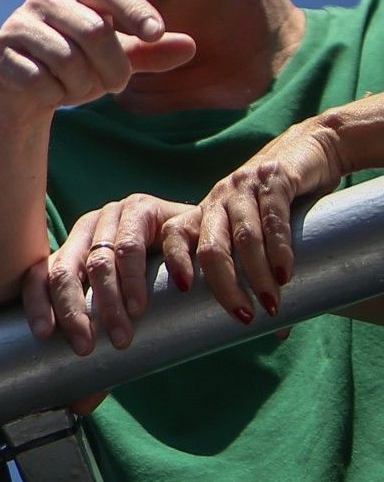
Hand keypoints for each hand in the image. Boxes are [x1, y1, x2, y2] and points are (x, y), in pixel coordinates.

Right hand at [0, 0, 195, 121]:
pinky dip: (52, 95)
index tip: (155, 33)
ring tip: (75, 89)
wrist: (19, 92)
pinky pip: (39, 81)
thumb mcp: (115, 59)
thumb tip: (190, 47)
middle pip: (95, 31)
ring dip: (82, 87)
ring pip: (67, 60)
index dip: (136, 10)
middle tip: (116, 86)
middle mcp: (44, 1)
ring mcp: (17, 25)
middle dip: (113, 69)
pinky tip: (46, 93)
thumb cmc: (73, 67)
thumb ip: (148, 53)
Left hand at [36, 193, 197, 354]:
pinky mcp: (152, 209)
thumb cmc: (155, 278)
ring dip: (113, 299)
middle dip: (74, 310)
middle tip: (86, 346)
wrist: (198, 235)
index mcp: (74, 247)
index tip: (43, 335)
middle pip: (71, 269)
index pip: (43, 273)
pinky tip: (154, 297)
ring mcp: (119, 214)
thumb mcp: (122, 303)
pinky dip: (146, 272)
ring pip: (107, 257)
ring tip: (124, 333)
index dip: (38, 302)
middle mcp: (91, 226)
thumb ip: (102, 339)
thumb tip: (79, 405)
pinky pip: (143, 239)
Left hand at [167, 120, 347, 323]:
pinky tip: (285, 274)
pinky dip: (279, 249)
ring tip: (270, 305)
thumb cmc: (277, 203)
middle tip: (241, 317)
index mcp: (202, 213)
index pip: (173, 237)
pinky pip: (273, 219)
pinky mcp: (275, 180)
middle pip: (209, 247)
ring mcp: (244, 188)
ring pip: (242, 237)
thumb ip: (251, 266)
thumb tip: (270, 332)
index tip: (184, 294)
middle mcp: (217, 199)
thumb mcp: (252, 228)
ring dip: (256, 275)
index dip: (174, 264)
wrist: (308, 149)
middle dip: (223, 286)